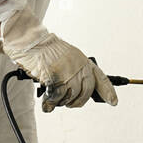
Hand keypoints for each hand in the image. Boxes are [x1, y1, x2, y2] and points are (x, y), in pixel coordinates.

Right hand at [0, 5, 117, 111]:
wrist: (28, 39)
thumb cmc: (43, 48)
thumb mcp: (64, 56)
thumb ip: (73, 71)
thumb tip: (76, 89)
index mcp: (82, 59)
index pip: (100, 77)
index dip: (108, 92)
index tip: (113, 102)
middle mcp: (78, 65)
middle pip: (86, 92)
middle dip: (77, 101)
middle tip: (69, 103)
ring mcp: (67, 71)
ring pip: (71, 97)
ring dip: (62, 101)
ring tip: (53, 98)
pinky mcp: (55, 77)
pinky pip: (57, 97)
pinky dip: (51, 103)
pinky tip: (47, 104)